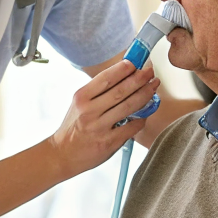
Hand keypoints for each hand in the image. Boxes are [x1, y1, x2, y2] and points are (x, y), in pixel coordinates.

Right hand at [50, 60, 159, 177]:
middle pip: (120, 91)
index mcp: (82, 98)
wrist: (63, 154)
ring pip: (129, 106)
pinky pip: (132, 127)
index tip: (136, 63)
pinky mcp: (109, 142)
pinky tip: (146, 111)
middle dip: (139, 79)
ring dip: (145, 94)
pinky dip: (142, 117)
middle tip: (149, 72)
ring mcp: (100, 128)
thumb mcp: (79, 104)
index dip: (123, 69)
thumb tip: (123, 75)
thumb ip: (98, 91)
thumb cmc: (74, 126)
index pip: (106, 78)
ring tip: (153, 86)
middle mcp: (90, 111)